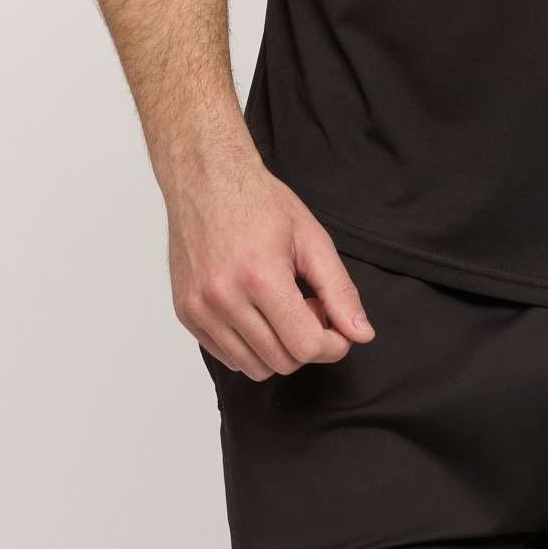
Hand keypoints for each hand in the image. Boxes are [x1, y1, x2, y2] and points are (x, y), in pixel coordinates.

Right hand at [167, 154, 374, 379]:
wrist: (207, 181)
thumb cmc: (259, 203)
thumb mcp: (312, 238)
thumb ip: (340, 290)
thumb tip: (362, 334)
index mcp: (260, 276)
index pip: (305, 346)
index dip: (332, 344)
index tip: (338, 328)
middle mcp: (223, 298)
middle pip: (281, 361)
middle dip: (307, 343)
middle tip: (310, 306)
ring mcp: (200, 309)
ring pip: (253, 367)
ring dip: (279, 348)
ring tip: (283, 307)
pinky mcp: (186, 314)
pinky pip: (227, 357)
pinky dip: (250, 347)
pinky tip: (258, 312)